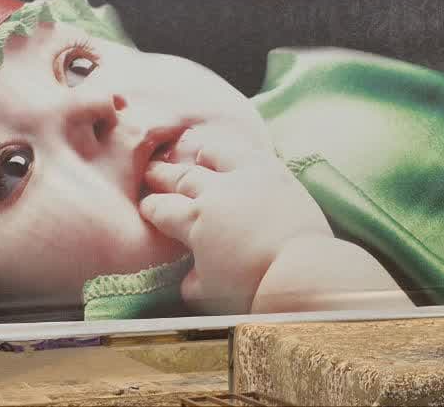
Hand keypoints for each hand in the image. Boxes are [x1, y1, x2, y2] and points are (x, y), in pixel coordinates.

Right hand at [139, 125, 331, 314]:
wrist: (298, 269)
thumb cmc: (250, 287)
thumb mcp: (209, 293)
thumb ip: (191, 281)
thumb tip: (186, 277)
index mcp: (194, 221)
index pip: (162, 209)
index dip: (151, 207)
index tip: (145, 205)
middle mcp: (215, 192)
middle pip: (182, 177)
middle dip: (162, 175)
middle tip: (150, 171)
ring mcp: (247, 177)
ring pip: (217, 155)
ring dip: (203, 155)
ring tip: (197, 153)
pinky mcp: (276, 173)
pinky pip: (251, 153)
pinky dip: (238, 151)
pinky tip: (237, 153)